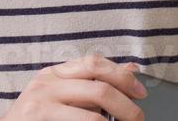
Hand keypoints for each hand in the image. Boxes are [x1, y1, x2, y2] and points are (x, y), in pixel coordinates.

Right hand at [3, 54, 146, 119]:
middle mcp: (48, 81)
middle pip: (98, 83)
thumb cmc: (37, 117)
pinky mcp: (38, 117)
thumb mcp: (63, 95)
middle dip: (125, 102)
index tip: (140, 92)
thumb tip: (130, 69)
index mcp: (56, 72)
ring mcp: (41, 100)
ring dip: (118, 117)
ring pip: (93, 106)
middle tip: (138, 117)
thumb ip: (93, 83)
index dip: (122, 75)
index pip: (95, 62)